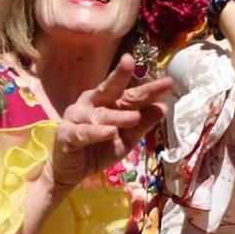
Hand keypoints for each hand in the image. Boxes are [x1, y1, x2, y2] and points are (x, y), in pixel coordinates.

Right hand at [48, 55, 171, 192]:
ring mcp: (77, 117)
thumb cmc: (98, 149)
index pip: (131, 95)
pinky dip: (97, 132)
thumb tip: (163, 107)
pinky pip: (84, 132)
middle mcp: (92, 104)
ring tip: (135, 117)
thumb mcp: (127, 138)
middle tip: (129, 61)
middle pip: (109, 89)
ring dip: (117, 116)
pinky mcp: (67, 134)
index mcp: (108, 102)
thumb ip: (143, 123)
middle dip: (120, 75)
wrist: (71, 172)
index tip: (168, 82)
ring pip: (100, 114)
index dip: (148, 89)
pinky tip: (110, 132)